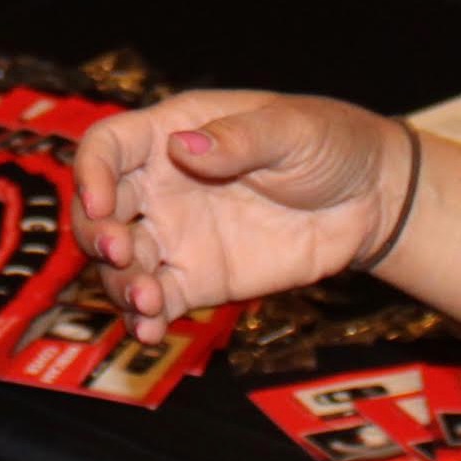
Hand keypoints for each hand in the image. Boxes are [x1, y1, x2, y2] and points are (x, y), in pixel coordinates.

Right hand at [71, 90, 412, 338]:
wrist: (368, 200)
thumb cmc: (328, 143)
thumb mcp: (291, 130)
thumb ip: (239, 139)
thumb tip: (183, 146)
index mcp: (172, 133)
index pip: (108, 148)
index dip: (91, 173)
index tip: (98, 203)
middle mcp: (161, 186)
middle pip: (101, 211)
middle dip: (97, 235)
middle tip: (121, 252)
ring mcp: (176, 236)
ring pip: (121, 263)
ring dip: (118, 284)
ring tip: (146, 301)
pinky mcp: (198, 279)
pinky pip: (157, 301)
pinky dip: (144, 318)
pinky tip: (149, 331)